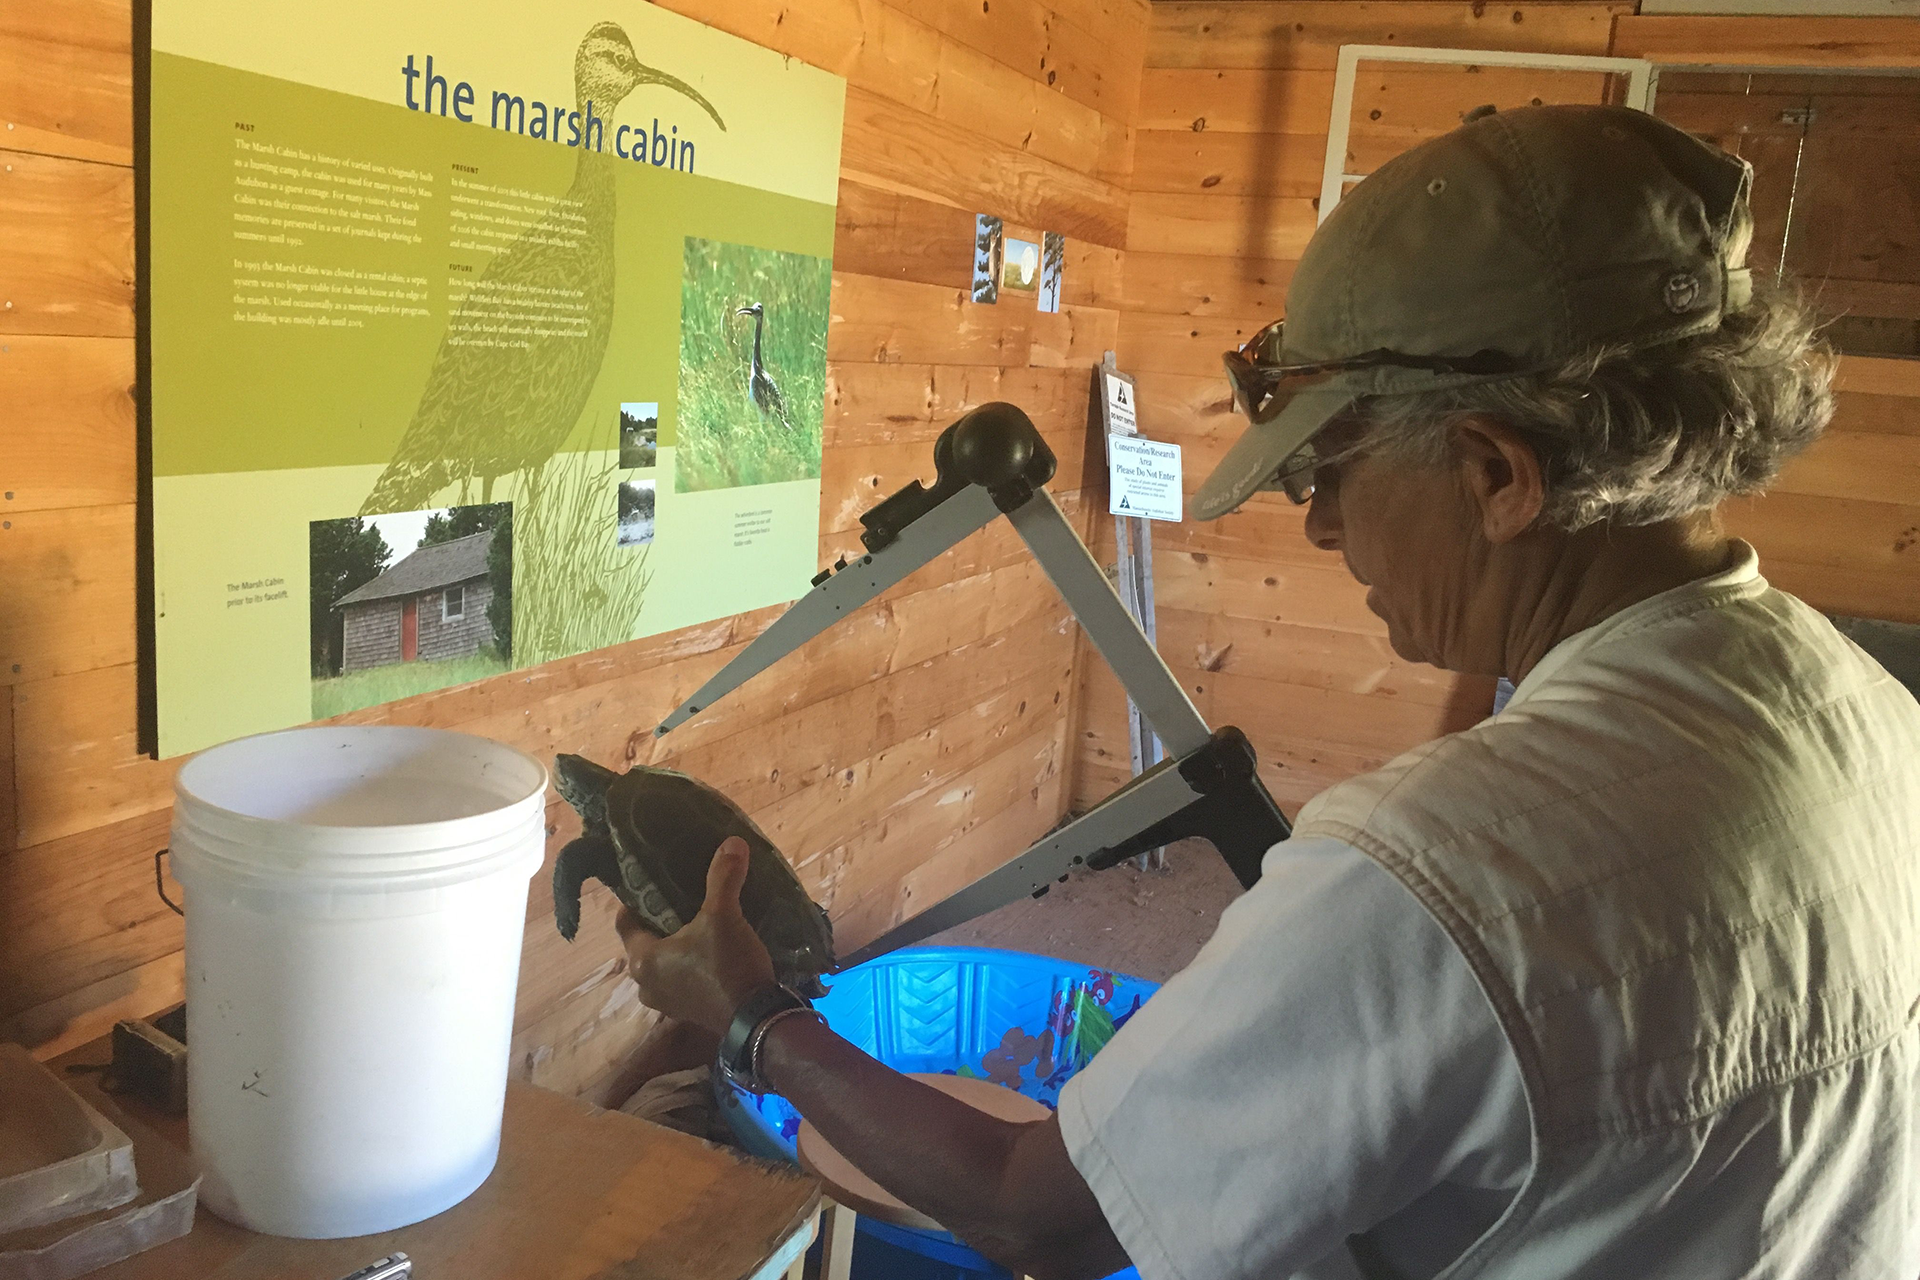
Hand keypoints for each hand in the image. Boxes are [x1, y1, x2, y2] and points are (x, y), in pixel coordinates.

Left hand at [616, 836, 775, 1035]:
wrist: (756, 1018)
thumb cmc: (726, 965)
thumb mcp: (724, 916)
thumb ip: (723, 878)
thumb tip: (732, 842)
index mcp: (642, 959)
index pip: (624, 921)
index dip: (636, 900)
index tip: (655, 884)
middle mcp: (645, 984)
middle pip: (644, 943)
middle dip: (661, 923)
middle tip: (683, 899)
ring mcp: (665, 1003)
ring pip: (662, 964)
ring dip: (676, 946)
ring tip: (699, 924)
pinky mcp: (687, 1012)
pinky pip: (679, 980)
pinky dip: (689, 965)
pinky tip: (711, 951)